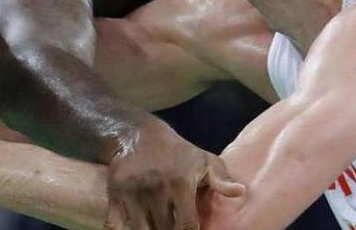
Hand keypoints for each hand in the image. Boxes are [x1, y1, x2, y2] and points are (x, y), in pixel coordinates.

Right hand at [104, 121, 244, 229]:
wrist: (138, 135)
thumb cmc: (178, 152)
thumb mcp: (203, 160)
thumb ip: (222, 179)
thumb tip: (241, 192)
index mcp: (180, 184)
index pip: (187, 226)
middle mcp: (156, 190)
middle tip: (173, 227)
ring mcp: (133, 194)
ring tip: (157, 226)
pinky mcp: (115, 195)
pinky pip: (115, 226)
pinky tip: (136, 227)